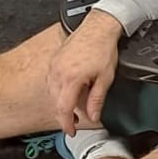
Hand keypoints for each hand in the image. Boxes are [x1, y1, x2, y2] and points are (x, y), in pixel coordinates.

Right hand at [47, 8, 123, 134]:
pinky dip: (58, 92)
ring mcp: (54, 66)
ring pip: (52, 93)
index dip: (66, 124)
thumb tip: (93, 116)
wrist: (98, 27)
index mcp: (71, 79)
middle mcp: (58, 73)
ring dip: (61, 103)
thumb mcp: (105, 78)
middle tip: (75, 123)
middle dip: (64, 115)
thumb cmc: (102, 48)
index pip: (64, 109)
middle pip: (56, 103)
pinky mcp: (54, 61)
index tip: (71, 131)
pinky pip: (52, 82)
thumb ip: (96, 100)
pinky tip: (69, 93)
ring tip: (74, 109)